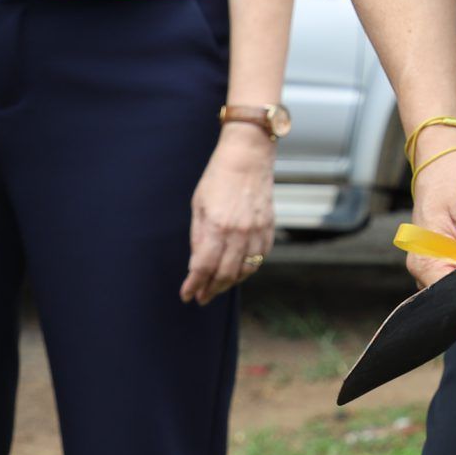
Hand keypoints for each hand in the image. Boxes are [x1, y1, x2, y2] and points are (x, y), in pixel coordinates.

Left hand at [182, 126, 277, 303]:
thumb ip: (198, 237)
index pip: (203, 267)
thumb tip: (196, 264)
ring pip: (245, 270)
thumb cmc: (218, 177)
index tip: (187, 295)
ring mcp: (257, 230)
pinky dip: (249, 269)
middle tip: (201, 297)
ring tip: (218, 287)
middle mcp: (239, 232)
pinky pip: (260, 257)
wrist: (248, 157)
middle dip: (211, 289)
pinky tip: (238, 271)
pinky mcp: (269, 227)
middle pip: (225, 274)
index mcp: (217, 226)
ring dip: (230, 283)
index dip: (194, 285)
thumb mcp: (198, 206)